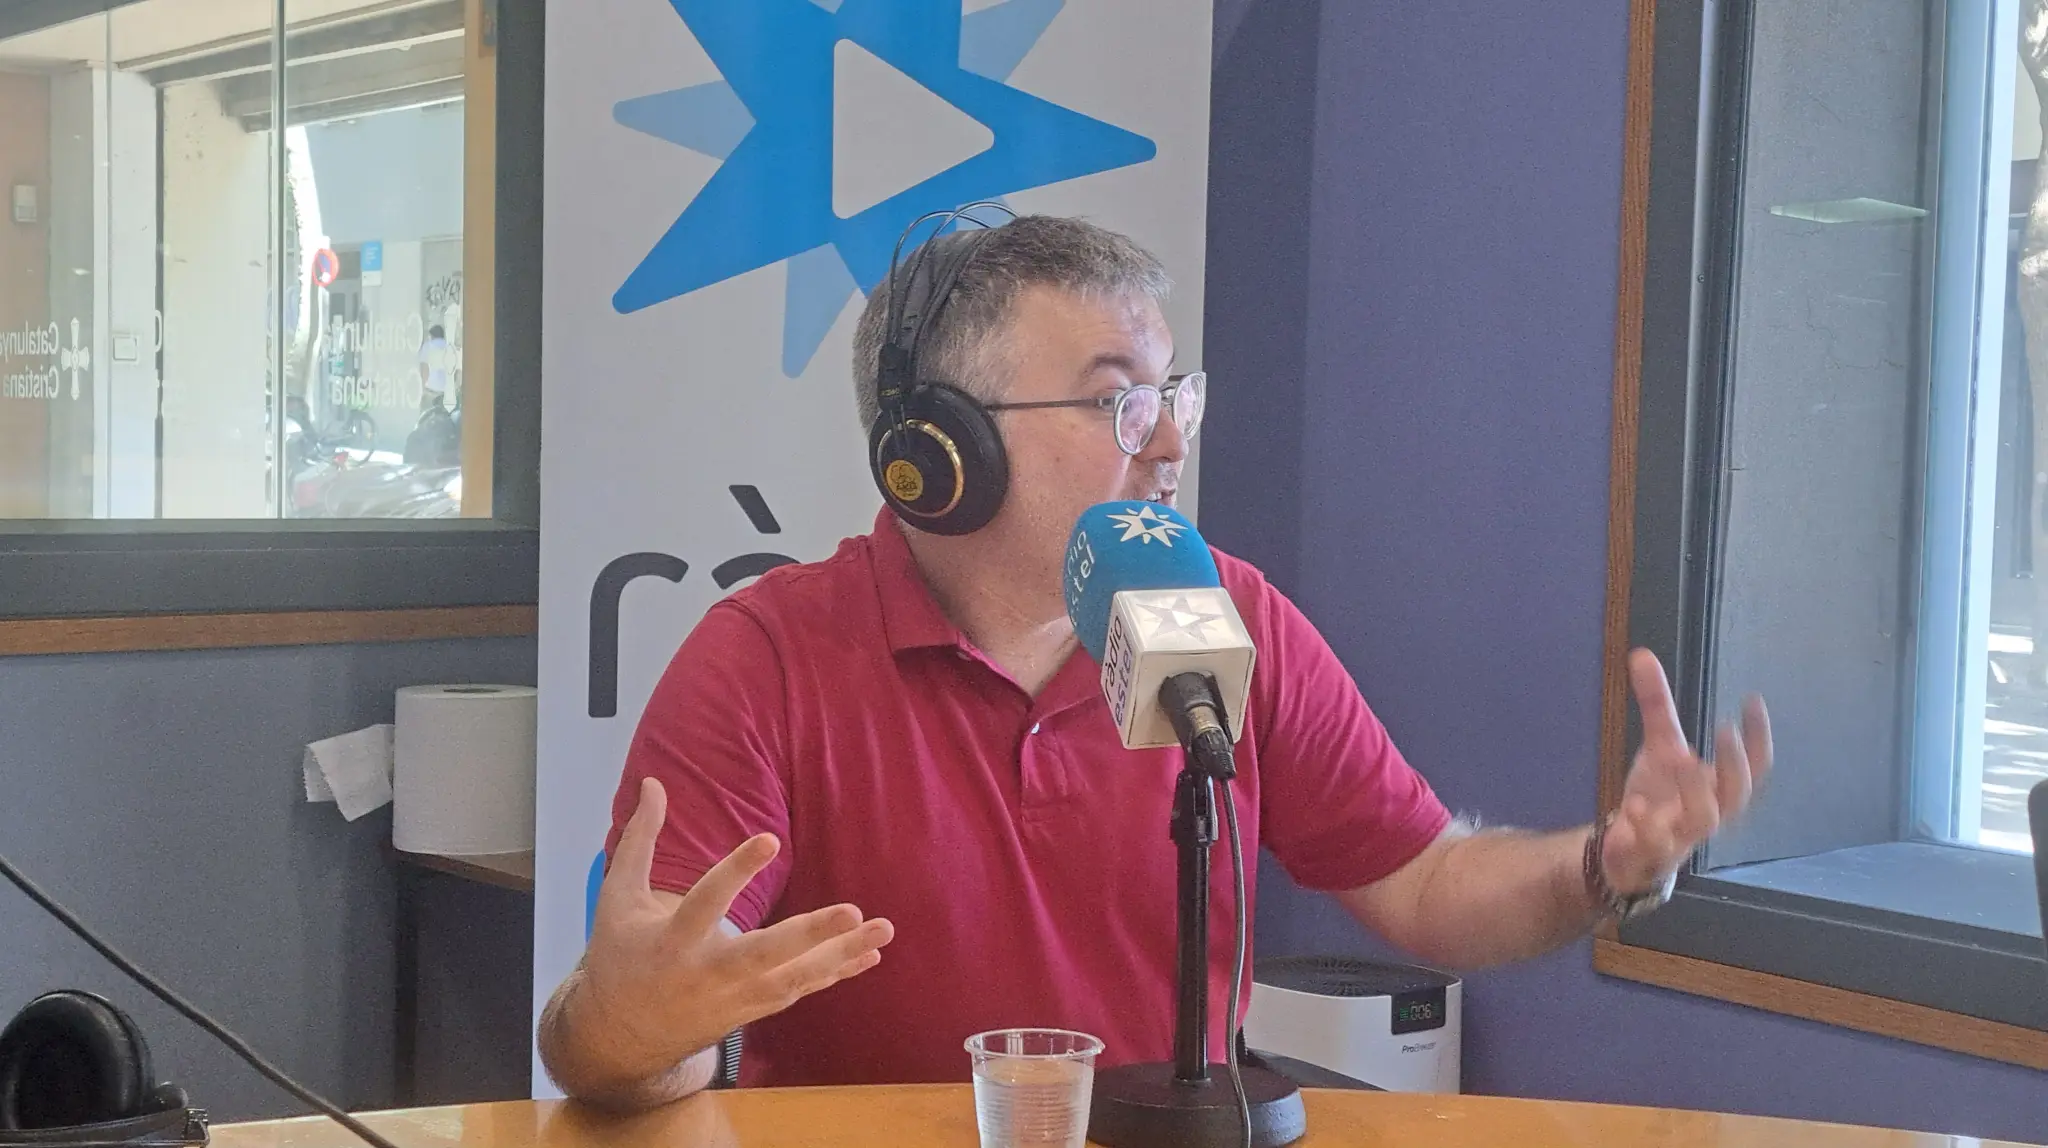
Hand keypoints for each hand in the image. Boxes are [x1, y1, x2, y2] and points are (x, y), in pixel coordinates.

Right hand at [580, 778, 893, 1070]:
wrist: (618, 1040)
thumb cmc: (619, 956)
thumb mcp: (617, 898)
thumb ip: (640, 839)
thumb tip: (653, 782)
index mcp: (671, 941)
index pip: (705, 903)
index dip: (736, 872)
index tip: (770, 838)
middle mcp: (706, 973)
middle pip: (762, 955)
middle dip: (809, 935)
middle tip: (852, 911)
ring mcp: (733, 998)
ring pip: (792, 978)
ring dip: (840, 955)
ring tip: (883, 929)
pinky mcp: (751, 1011)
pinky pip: (799, 991)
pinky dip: (836, 973)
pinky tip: (871, 954)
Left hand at [1603, 649, 1772, 893]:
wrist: (1629, 852)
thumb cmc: (1658, 799)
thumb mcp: (1659, 750)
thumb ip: (1656, 707)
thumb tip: (1641, 654)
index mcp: (1717, 788)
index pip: (1753, 765)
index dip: (1757, 736)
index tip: (1753, 700)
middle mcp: (1708, 813)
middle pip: (1737, 794)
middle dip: (1735, 763)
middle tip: (1725, 728)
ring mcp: (1682, 836)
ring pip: (1703, 820)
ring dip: (1696, 790)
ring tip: (1683, 760)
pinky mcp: (1651, 853)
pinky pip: (1655, 843)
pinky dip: (1646, 825)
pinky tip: (1634, 805)